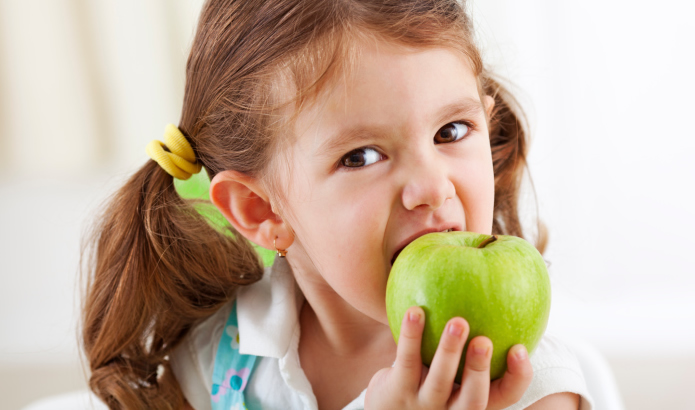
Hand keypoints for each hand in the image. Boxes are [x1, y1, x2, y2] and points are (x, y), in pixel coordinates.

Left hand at [365, 306, 532, 409]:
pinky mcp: (398, 392)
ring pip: (439, 380)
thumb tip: (495, 283)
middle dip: (480, 369)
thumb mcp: (452, 367)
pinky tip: (415, 311)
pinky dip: (412, 335)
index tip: (520, 348)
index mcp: (470, 401)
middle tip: (484, 341)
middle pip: (474, 398)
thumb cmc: (428, 376)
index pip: (505, 396)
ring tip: (457, 323)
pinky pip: (407, 360)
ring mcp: (424, 404)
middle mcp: (451, 409)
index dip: (518, 377)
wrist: (387, 406)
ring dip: (449, 350)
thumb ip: (471, 341)